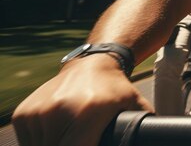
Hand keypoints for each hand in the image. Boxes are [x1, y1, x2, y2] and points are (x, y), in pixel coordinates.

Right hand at [12, 53, 152, 145]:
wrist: (94, 62)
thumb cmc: (117, 89)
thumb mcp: (137, 107)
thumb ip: (145, 126)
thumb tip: (157, 137)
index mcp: (86, 113)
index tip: (90, 144)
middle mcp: (59, 110)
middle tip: (83, 137)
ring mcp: (39, 112)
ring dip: (56, 144)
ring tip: (73, 133)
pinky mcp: (24, 113)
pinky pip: (29, 141)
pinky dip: (42, 141)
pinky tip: (57, 130)